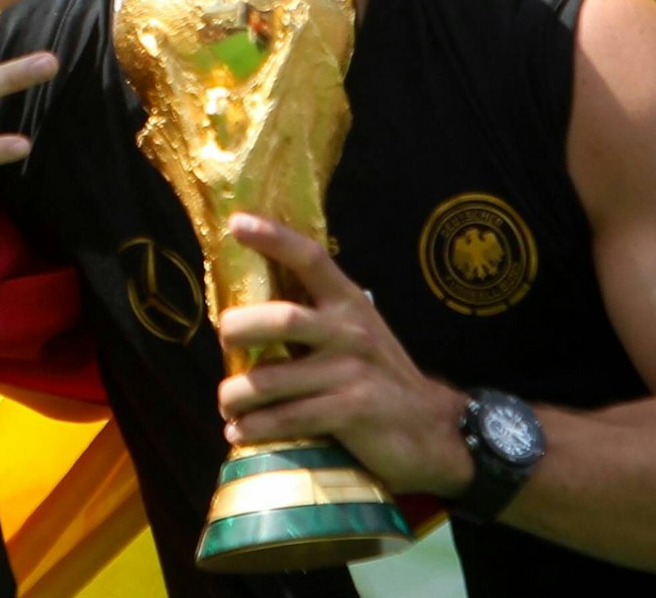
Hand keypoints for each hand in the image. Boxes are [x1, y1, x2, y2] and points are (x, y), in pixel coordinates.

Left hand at [215, 212, 471, 496]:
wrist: (431, 430)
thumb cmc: (377, 378)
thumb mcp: (354, 336)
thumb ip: (312, 320)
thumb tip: (243, 312)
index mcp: (349, 304)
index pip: (311, 258)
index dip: (274, 238)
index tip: (236, 223)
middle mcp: (350, 331)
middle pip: (282, 319)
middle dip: (239, 330)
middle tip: (224, 343)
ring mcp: (353, 372)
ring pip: (273, 378)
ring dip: (237, 394)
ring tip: (226, 404)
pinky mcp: (353, 411)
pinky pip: (289, 417)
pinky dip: (257, 427)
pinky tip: (240, 432)